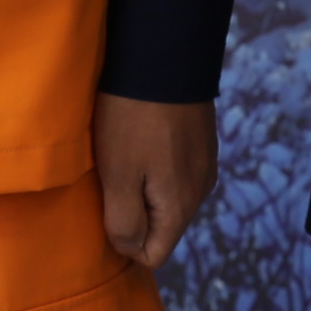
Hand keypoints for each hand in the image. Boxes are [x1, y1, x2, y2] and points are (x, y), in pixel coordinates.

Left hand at [94, 93, 214, 269]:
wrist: (165, 54)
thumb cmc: (133, 119)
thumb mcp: (118, 174)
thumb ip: (123, 222)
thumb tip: (131, 249)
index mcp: (181, 207)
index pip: (153, 256)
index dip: (124, 243)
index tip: (105, 207)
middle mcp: (200, 191)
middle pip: (161, 227)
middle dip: (134, 213)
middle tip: (111, 178)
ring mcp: (205, 164)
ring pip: (168, 199)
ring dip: (144, 187)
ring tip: (124, 154)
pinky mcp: (203, 141)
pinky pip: (177, 172)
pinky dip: (157, 165)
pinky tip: (142, 138)